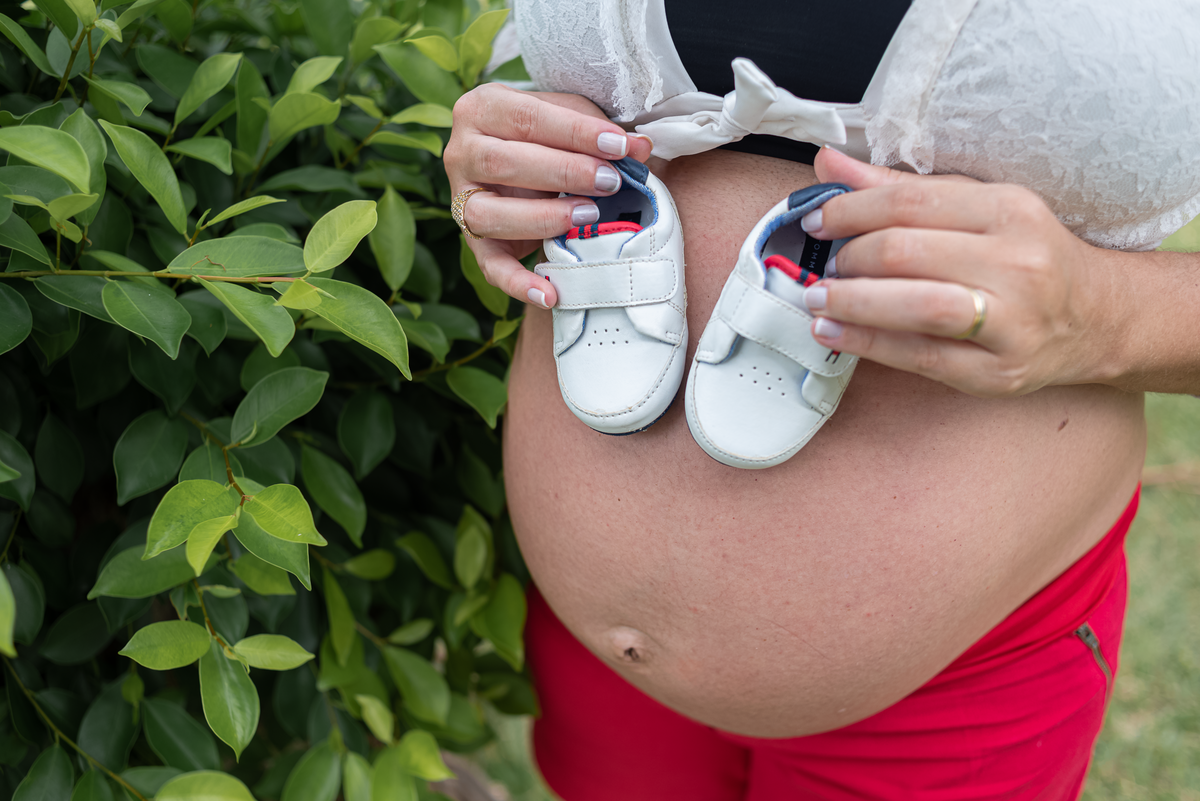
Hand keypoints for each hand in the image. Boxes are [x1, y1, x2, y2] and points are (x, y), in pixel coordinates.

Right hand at [444, 85, 652, 307]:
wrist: (518, 155)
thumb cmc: (548, 133)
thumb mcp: (572, 119)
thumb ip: (602, 132)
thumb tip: (641, 148)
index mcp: (482, 108)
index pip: (528, 117)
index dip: (575, 132)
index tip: (617, 145)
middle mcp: (461, 152)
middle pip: (502, 162)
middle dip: (562, 172)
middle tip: (608, 182)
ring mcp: (460, 199)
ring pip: (487, 214)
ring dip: (541, 218)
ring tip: (587, 217)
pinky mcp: (471, 240)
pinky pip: (489, 266)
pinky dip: (518, 283)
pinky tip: (550, 294)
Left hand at [800, 147, 1118, 396]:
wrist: (1096, 318)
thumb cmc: (1026, 257)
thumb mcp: (977, 208)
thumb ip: (901, 189)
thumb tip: (828, 163)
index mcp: (1009, 211)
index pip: (910, 202)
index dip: (849, 209)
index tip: (816, 220)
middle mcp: (1017, 264)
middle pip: (907, 253)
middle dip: (849, 258)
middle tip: (823, 265)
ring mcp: (1012, 322)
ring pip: (916, 307)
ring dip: (852, 303)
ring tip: (818, 298)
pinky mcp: (996, 371)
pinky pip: (919, 356)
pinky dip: (867, 343)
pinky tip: (834, 333)